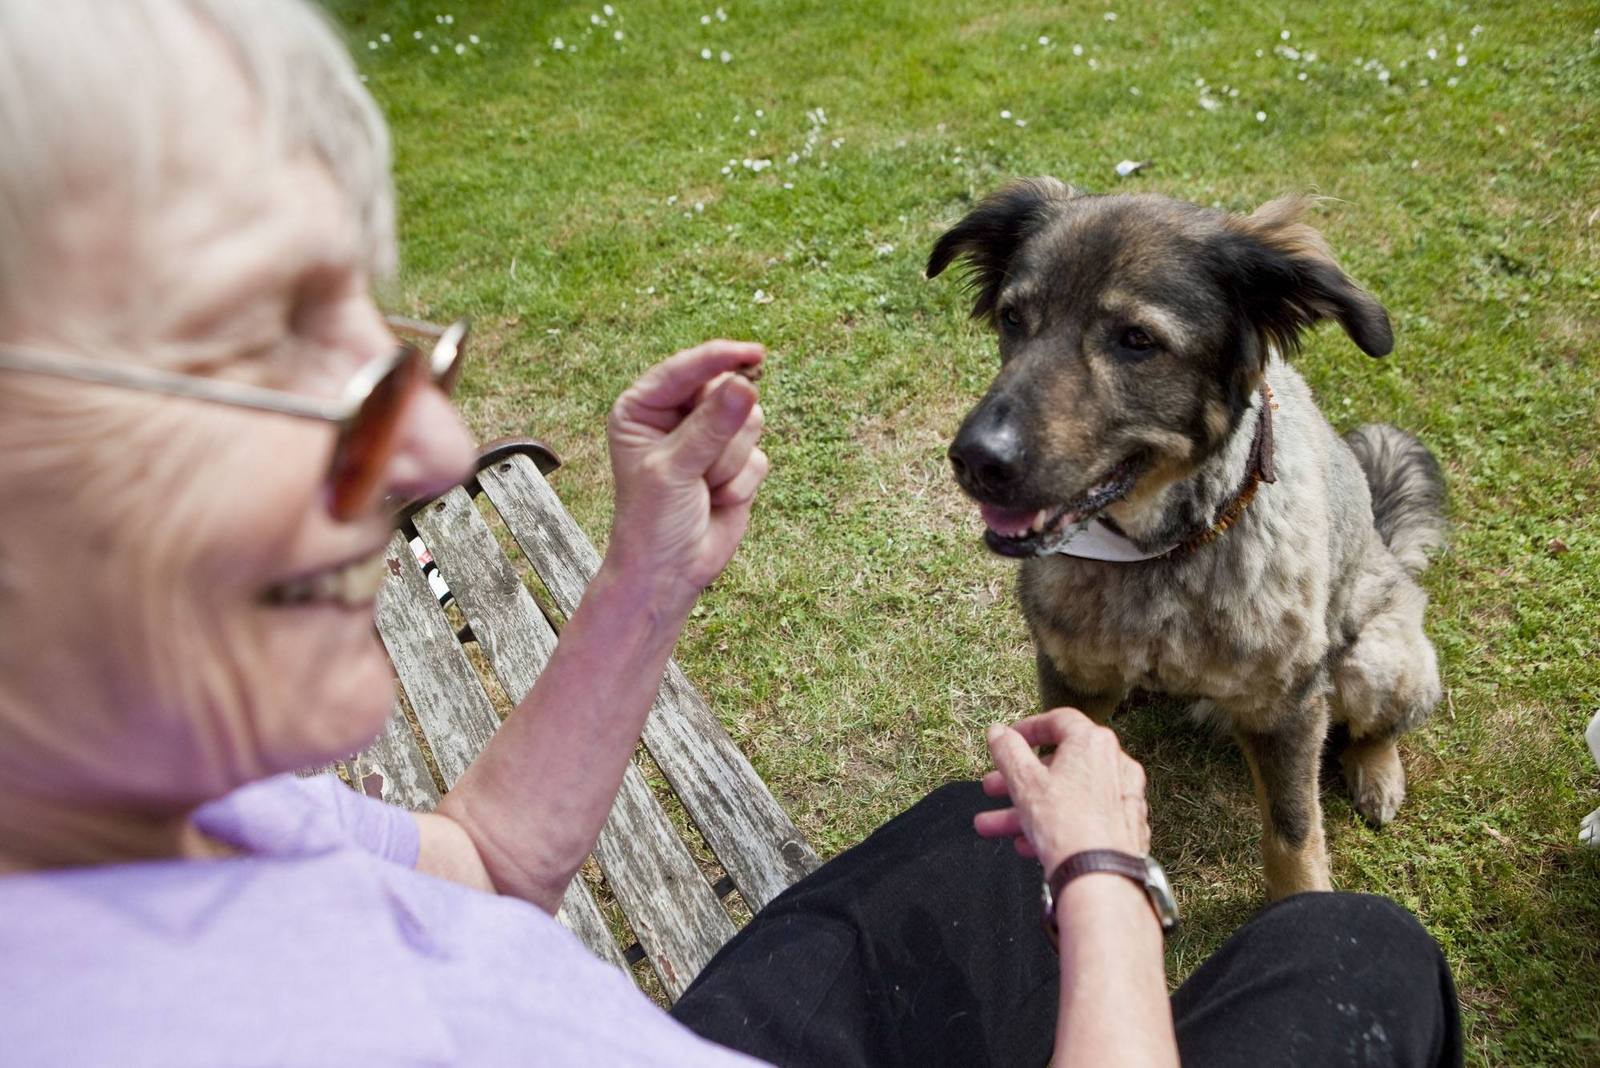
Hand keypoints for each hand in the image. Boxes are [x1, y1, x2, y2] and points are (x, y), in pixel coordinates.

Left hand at [605, 340, 767, 597]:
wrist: (669, 571)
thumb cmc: (653, 519)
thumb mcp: (674, 468)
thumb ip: (711, 426)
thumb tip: (746, 384)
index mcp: (644, 405)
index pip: (686, 369)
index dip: (720, 359)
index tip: (754, 354)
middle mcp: (677, 414)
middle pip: (727, 391)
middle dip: (723, 431)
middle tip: (701, 467)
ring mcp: (710, 436)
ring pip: (750, 421)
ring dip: (730, 461)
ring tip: (703, 486)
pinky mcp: (737, 461)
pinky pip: (760, 456)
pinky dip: (742, 482)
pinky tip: (718, 499)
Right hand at [974, 708, 1150, 873]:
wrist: (1101, 877)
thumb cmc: (1066, 825)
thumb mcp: (1024, 781)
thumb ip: (1007, 751)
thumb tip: (998, 732)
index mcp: (1093, 743)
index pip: (1058, 721)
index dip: (1027, 729)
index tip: (1007, 741)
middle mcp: (1115, 764)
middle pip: (1058, 765)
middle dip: (1017, 779)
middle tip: (992, 787)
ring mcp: (1123, 798)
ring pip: (1066, 796)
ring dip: (1026, 808)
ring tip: (992, 825)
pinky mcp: (1125, 828)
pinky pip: (1083, 818)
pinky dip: (1054, 825)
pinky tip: (1026, 844)